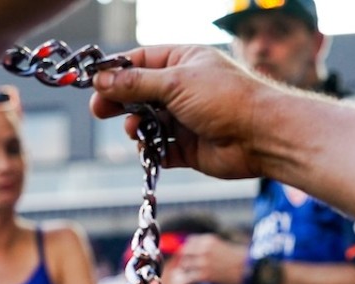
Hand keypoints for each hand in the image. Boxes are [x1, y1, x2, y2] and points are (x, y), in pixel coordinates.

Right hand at [91, 45, 273, 180]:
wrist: (260, 137)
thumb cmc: (226, 99)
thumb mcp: (176, 83)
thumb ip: (136, 83)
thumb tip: (102, 79)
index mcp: (184, 62)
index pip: (141, 61)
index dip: (116, 72)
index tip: (94, 83)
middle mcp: (184, 89)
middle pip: (140, 93)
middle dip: (120, 102)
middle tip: (99, 111)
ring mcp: (186, 118)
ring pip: (147, 123)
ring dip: (136, 128)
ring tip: (135, 130)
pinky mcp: (189, 147)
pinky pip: (160, 149)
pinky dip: (152, 151)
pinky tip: (149, 150)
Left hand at [162, 234, 245, 283]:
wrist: (250, 269)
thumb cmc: (241, 260)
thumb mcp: (224, 247)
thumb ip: (211, 249)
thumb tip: (201, 255)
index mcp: (209, 240)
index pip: (189, 241)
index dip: (186, 251)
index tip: (187, 259)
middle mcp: (204, 248)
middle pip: (184, 253)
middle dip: (183, 262)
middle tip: (185, 271)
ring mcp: (203, 261)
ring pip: (184, 266)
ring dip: (184, 273)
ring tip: (188, 281)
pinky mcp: (204, 275)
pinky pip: (187, 279)